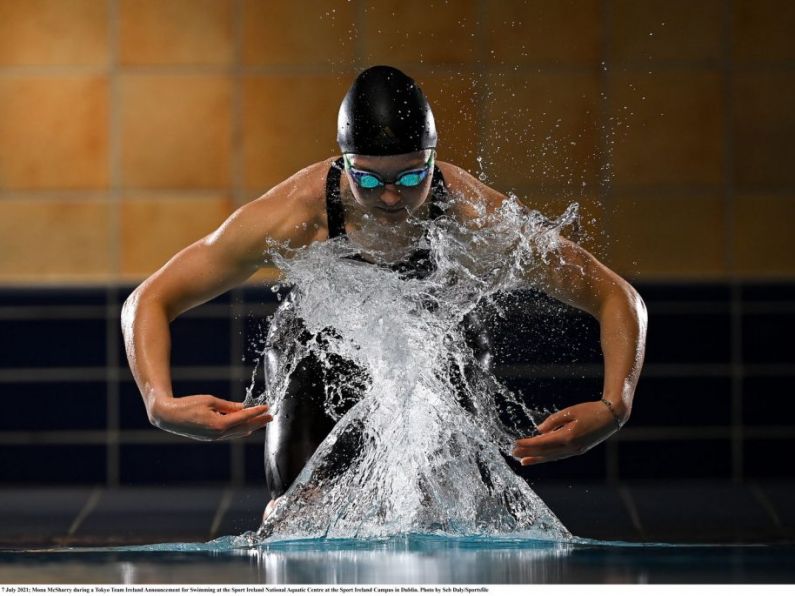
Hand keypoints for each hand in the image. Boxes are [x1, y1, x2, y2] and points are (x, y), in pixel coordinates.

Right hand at [150, 395, 271, 440]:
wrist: (168, 416)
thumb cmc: (188, 405)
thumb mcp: (210, 401)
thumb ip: (228, 406)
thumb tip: (243, 407)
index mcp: (219, 424)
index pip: (243, 417)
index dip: (256, 412)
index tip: (266, 408)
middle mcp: (218, 434)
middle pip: (243, 427)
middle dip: (258, 422)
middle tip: (271, 416)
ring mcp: (214, 437)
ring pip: (237, 433)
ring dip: (251, 426)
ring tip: (262, 422)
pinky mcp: (210, 437)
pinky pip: (229, 434)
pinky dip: (240, 430)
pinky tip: (246, 428)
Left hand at [512, 400, 619, 465]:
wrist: (611, 417)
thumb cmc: (590, 410)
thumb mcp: (570, 412)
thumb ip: (553, 421)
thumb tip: (539, 431)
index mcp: (568, 437)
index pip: (542, 443)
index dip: (528, 444)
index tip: (516, 444)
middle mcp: (571, 447)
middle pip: (545, 452)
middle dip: (528, 453)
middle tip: (513, 453)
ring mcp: (575, 451)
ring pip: (552, 457)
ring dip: (537, 459)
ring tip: (523, 461)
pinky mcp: (578, 450)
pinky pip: (559, 456)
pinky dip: (548, 457)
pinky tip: (540, 458)